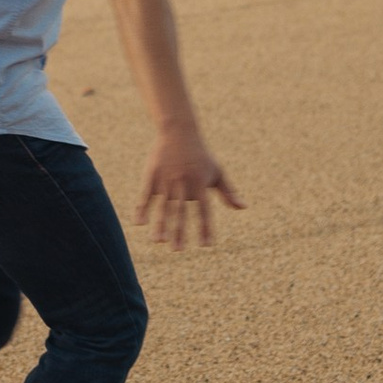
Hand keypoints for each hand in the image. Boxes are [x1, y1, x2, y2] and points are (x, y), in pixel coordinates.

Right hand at [135, 124, 242, 252]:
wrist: (178, 131)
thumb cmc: (200, 155)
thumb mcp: (217, 171)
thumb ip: (228, 192)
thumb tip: (244, 208)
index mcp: (200, 184)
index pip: (204, 211)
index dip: (205, 228)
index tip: (206, 245)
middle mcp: (183, 183)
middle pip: (181, 211)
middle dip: (179, 232)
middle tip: (177, 250)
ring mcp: (166, 179)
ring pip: (163, 206)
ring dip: (160, 224)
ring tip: (158, 241)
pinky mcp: (152, 175)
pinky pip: (145, 195)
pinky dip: (142, 209)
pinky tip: (138, 223)